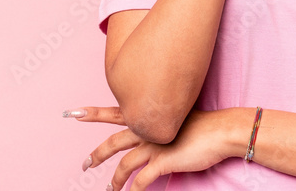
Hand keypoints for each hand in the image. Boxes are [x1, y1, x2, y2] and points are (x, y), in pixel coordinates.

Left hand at [68, 106, 232, 189]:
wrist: (221, 131)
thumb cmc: (204, 124)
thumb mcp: (179, 117)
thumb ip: (163, 124)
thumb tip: (156, 131)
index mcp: (149, 117)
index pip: (115, 113)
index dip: (94, 113)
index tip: (75, 113)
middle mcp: (147, 130)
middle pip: (113, 142)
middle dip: (96, 154)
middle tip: (85, 165)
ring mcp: (153, 146)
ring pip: (124, 166)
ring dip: (114, 181)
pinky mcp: (162, 161)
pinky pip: (142, 181)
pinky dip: (135, 190)